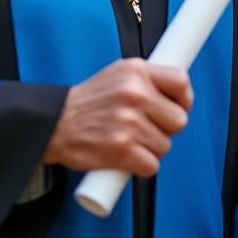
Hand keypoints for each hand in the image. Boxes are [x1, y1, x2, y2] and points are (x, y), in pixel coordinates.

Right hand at [42, 58, 193, 176]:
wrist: (53, 124)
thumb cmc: (85, 104)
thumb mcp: (116, 75)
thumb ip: (146, 80)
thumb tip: (177, 92)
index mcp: (135, 71)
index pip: (180, 80)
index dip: (184, 98)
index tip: (178, 106)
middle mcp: (134, 93)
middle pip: (179, 119)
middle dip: (165, 128)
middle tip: (146, 127)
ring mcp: (128, 122)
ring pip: (165, 145)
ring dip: (150, 148)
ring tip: (129, 140)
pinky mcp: (122, 149)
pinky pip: (151, 165)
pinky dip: (141, 166)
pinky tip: (127, 157)